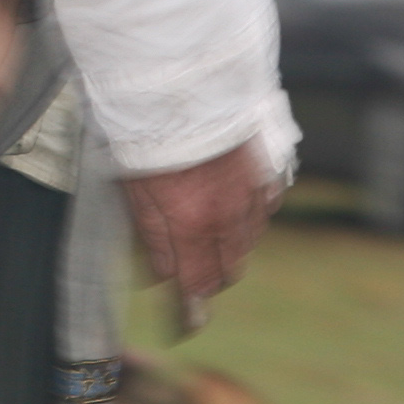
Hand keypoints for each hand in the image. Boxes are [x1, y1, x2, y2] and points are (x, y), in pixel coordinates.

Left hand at [122, 139, 279, 323]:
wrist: (181, 78)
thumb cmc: (148, 131)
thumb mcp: (134, 189)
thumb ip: (153, 239)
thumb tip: (164, 277)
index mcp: (194, 224)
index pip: (198, 286)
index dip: (191, 310)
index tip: (185, 325)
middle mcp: (230, 215)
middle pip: (228, 269)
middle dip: (208, 277)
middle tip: (188, 272)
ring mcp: (253, 192)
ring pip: (248, 240)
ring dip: (228, 247)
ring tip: (204, 233)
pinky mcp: (268, 169)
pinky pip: (265, 207)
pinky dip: (249, 215)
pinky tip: (229, 203)